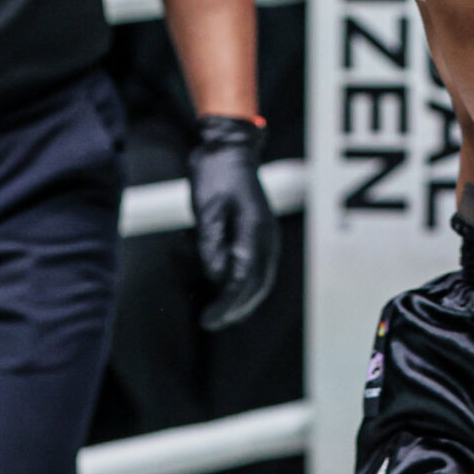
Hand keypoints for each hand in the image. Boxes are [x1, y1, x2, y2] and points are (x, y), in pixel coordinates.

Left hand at [189, 115, 278, 329]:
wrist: (230, 150)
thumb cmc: (216, 176)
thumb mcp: (206, 209)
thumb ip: (212, 245)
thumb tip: (216, 276)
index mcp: (254, 231)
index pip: (243, 279)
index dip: (226, 304)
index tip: (208, 319)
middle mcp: (267, 237)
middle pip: (257, 284)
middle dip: (236, 308)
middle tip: (212, 322)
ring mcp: (267, 235)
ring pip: (262, 279)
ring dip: (243, 300)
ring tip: (221, 314)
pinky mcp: (260, 233)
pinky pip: (259, 267)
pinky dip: (247, 285)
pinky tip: (231, 291)